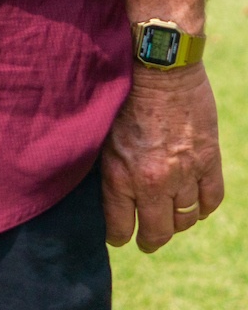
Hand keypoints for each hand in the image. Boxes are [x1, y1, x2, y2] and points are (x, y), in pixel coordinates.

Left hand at [103, 62, 224, 251]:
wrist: (157, 68)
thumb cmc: (119, 94)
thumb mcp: (100, 134)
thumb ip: (106, 165)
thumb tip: (103, 190)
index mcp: (118, 174)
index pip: (120, 225)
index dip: (119, 236)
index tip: (119, 238)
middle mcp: (152, 180)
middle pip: (157, 230)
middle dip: (150, 240)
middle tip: (147, 243)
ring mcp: (183, 173)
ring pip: (185, 219)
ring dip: (177, 223)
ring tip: (170, 222)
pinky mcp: (208, 161)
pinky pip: (210, 200)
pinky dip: (203, 207)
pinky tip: (195, 206)